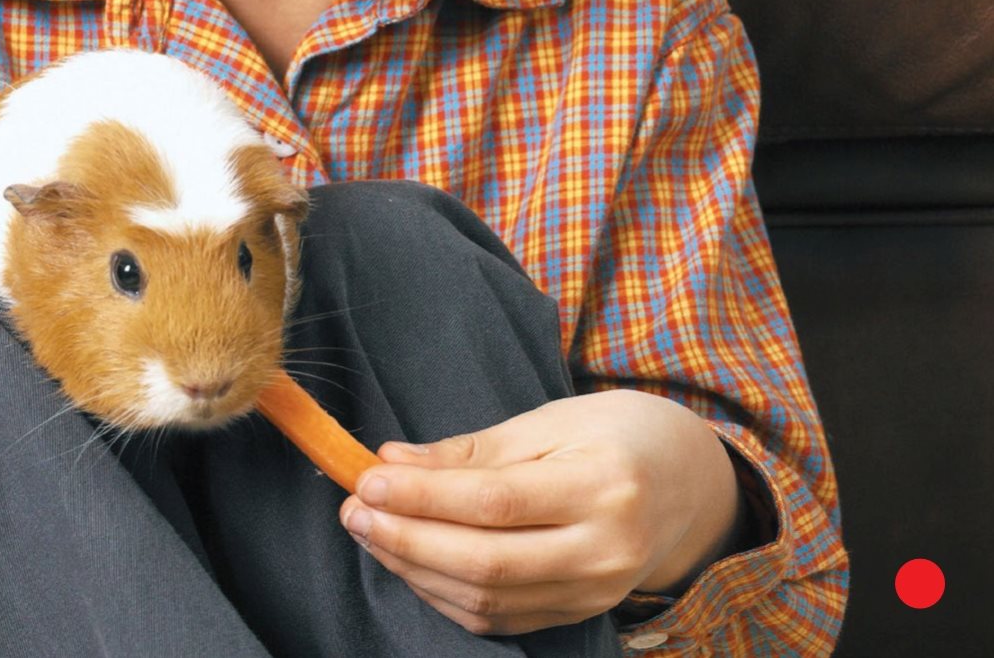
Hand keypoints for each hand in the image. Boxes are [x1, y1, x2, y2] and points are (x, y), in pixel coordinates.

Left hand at [339, 389, 743, 634]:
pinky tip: (411, 561)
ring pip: (487, 600)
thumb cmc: (612, 433)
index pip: (494, 501)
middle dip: (406, 539)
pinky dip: (446, 594)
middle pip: (486, 562)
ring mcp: (595, 592)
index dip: (423, 496)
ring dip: (416, 569)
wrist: (684, 480)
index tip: (367, 479)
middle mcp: (604, 549)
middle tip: (354, 509)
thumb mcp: (549, 420)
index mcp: (602, 484)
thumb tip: (394, 463)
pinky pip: (501, 618)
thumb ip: (472, 449)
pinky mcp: (580, 614)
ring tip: (371, 532)